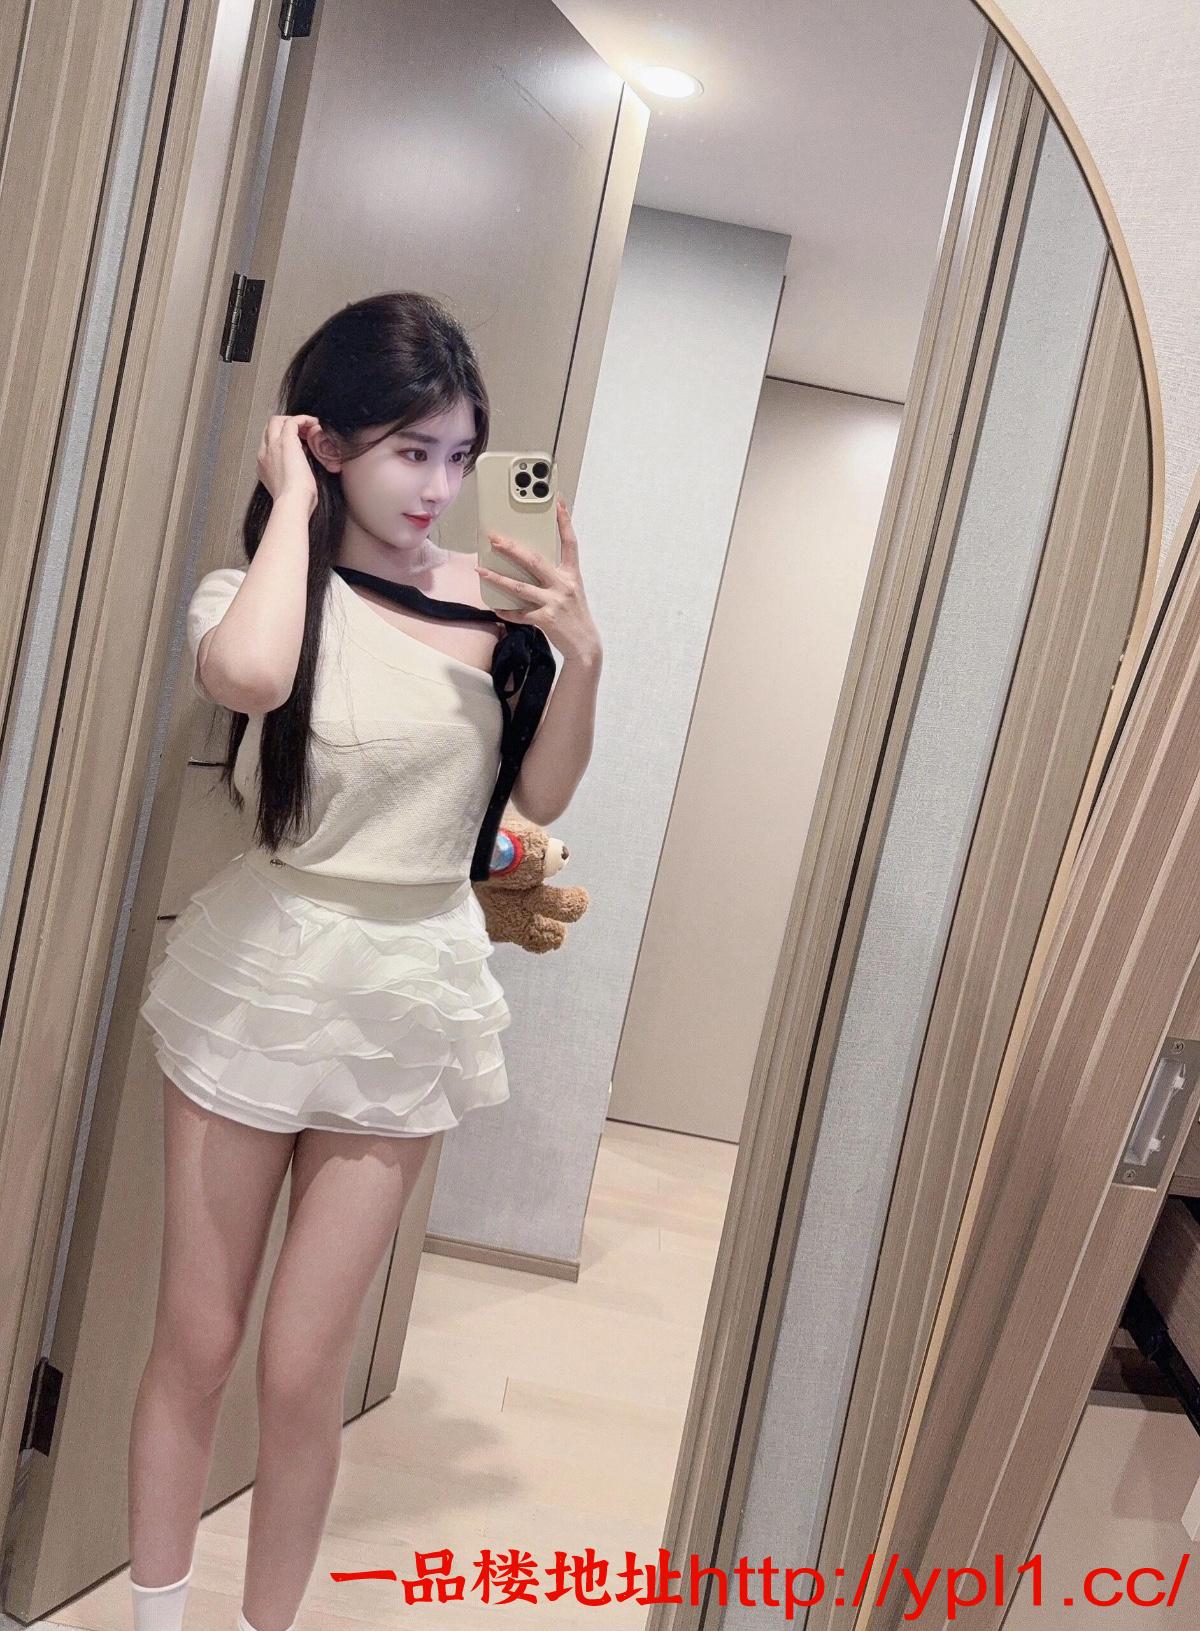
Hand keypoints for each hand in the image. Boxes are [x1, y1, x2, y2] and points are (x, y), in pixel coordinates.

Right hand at [257, 413, 321, 516]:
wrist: (292, 502)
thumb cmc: (296, 502)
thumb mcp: (291, 489)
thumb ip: (293, 478)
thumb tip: (303, 472)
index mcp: (264, 467)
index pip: (270, 445)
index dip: (284, 441)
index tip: (300, 446)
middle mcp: (264, 454)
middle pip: (269, 429)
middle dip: (285, 426)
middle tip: (303, 432)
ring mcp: (273, 446)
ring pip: (276, 421)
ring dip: (294, 421)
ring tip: (309, 427)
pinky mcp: (285, 441)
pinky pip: (292, 421)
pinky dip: (304, 419)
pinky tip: (315, 424)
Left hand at [476, 496, 601, 662]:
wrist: (585, 645)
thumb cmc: (574, 615)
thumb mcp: (571, 590)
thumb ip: (554, 576)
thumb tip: (527, 563)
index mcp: (571, 574)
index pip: (570, 542)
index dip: (565, 521)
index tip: (558, 501)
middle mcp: (564, 585)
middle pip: (535, 561)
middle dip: (512, 548)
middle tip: (494, 538)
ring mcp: (554, 602)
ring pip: (521, 587)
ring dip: (498, 578)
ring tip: (481, 571)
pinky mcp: (546, 619)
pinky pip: (520, 614)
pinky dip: (506, 611)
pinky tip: (494, 606)